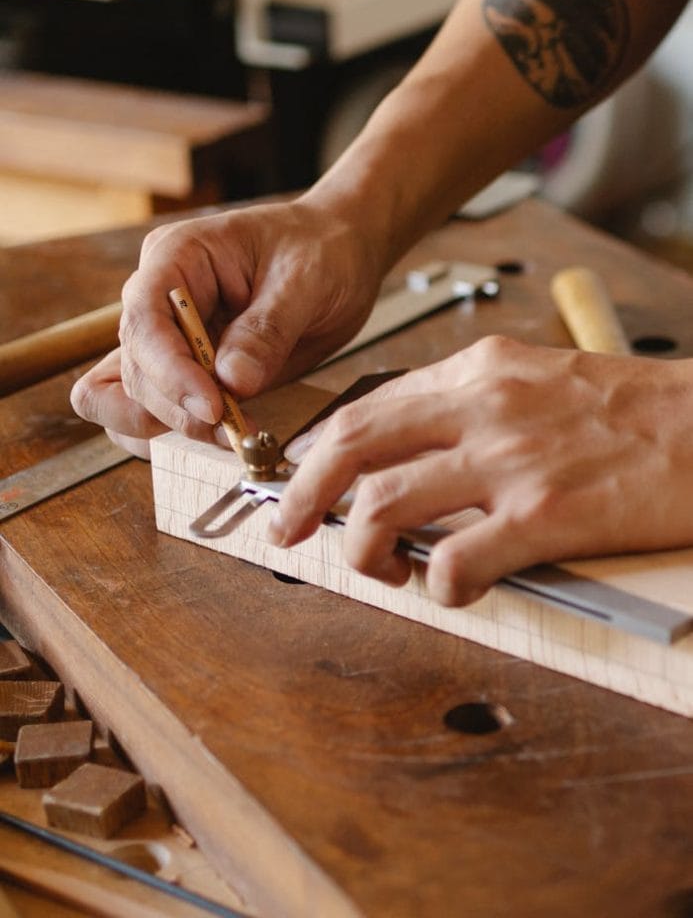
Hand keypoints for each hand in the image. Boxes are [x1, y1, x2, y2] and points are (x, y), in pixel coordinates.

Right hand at [71, 198, 385, 455]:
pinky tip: (222, 437)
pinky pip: (158, 410)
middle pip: (137, 367)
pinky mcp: (188, 371)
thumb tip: (233, 382)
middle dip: (179, 407)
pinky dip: (180, 432)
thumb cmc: (320, 250)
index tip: (213, 406)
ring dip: (178, 426)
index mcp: (177, 257)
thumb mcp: (306, 280)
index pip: (146, 318)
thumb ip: (268, 330)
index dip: (170, 370)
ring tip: (235, 435)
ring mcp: (169, 338)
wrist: (341, 257)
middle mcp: (160, 299)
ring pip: (136, 397)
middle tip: (235, 430)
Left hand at [270, 336, 692, 605]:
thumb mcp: (541, 378)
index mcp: (479, 372)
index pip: (367, 408)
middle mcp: (483, 407)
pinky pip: (454, 561)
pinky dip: (436, 586)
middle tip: (285, 528)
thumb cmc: (635, 409)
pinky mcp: (546, 515)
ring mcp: (511, 460)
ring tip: (382, 569)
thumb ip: (473, 405)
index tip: (301, 482)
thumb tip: (414, 448)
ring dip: (362, 548)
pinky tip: (452, 589)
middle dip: (301, 493)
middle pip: (353, 446)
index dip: (318, 451)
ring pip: (384, 504)